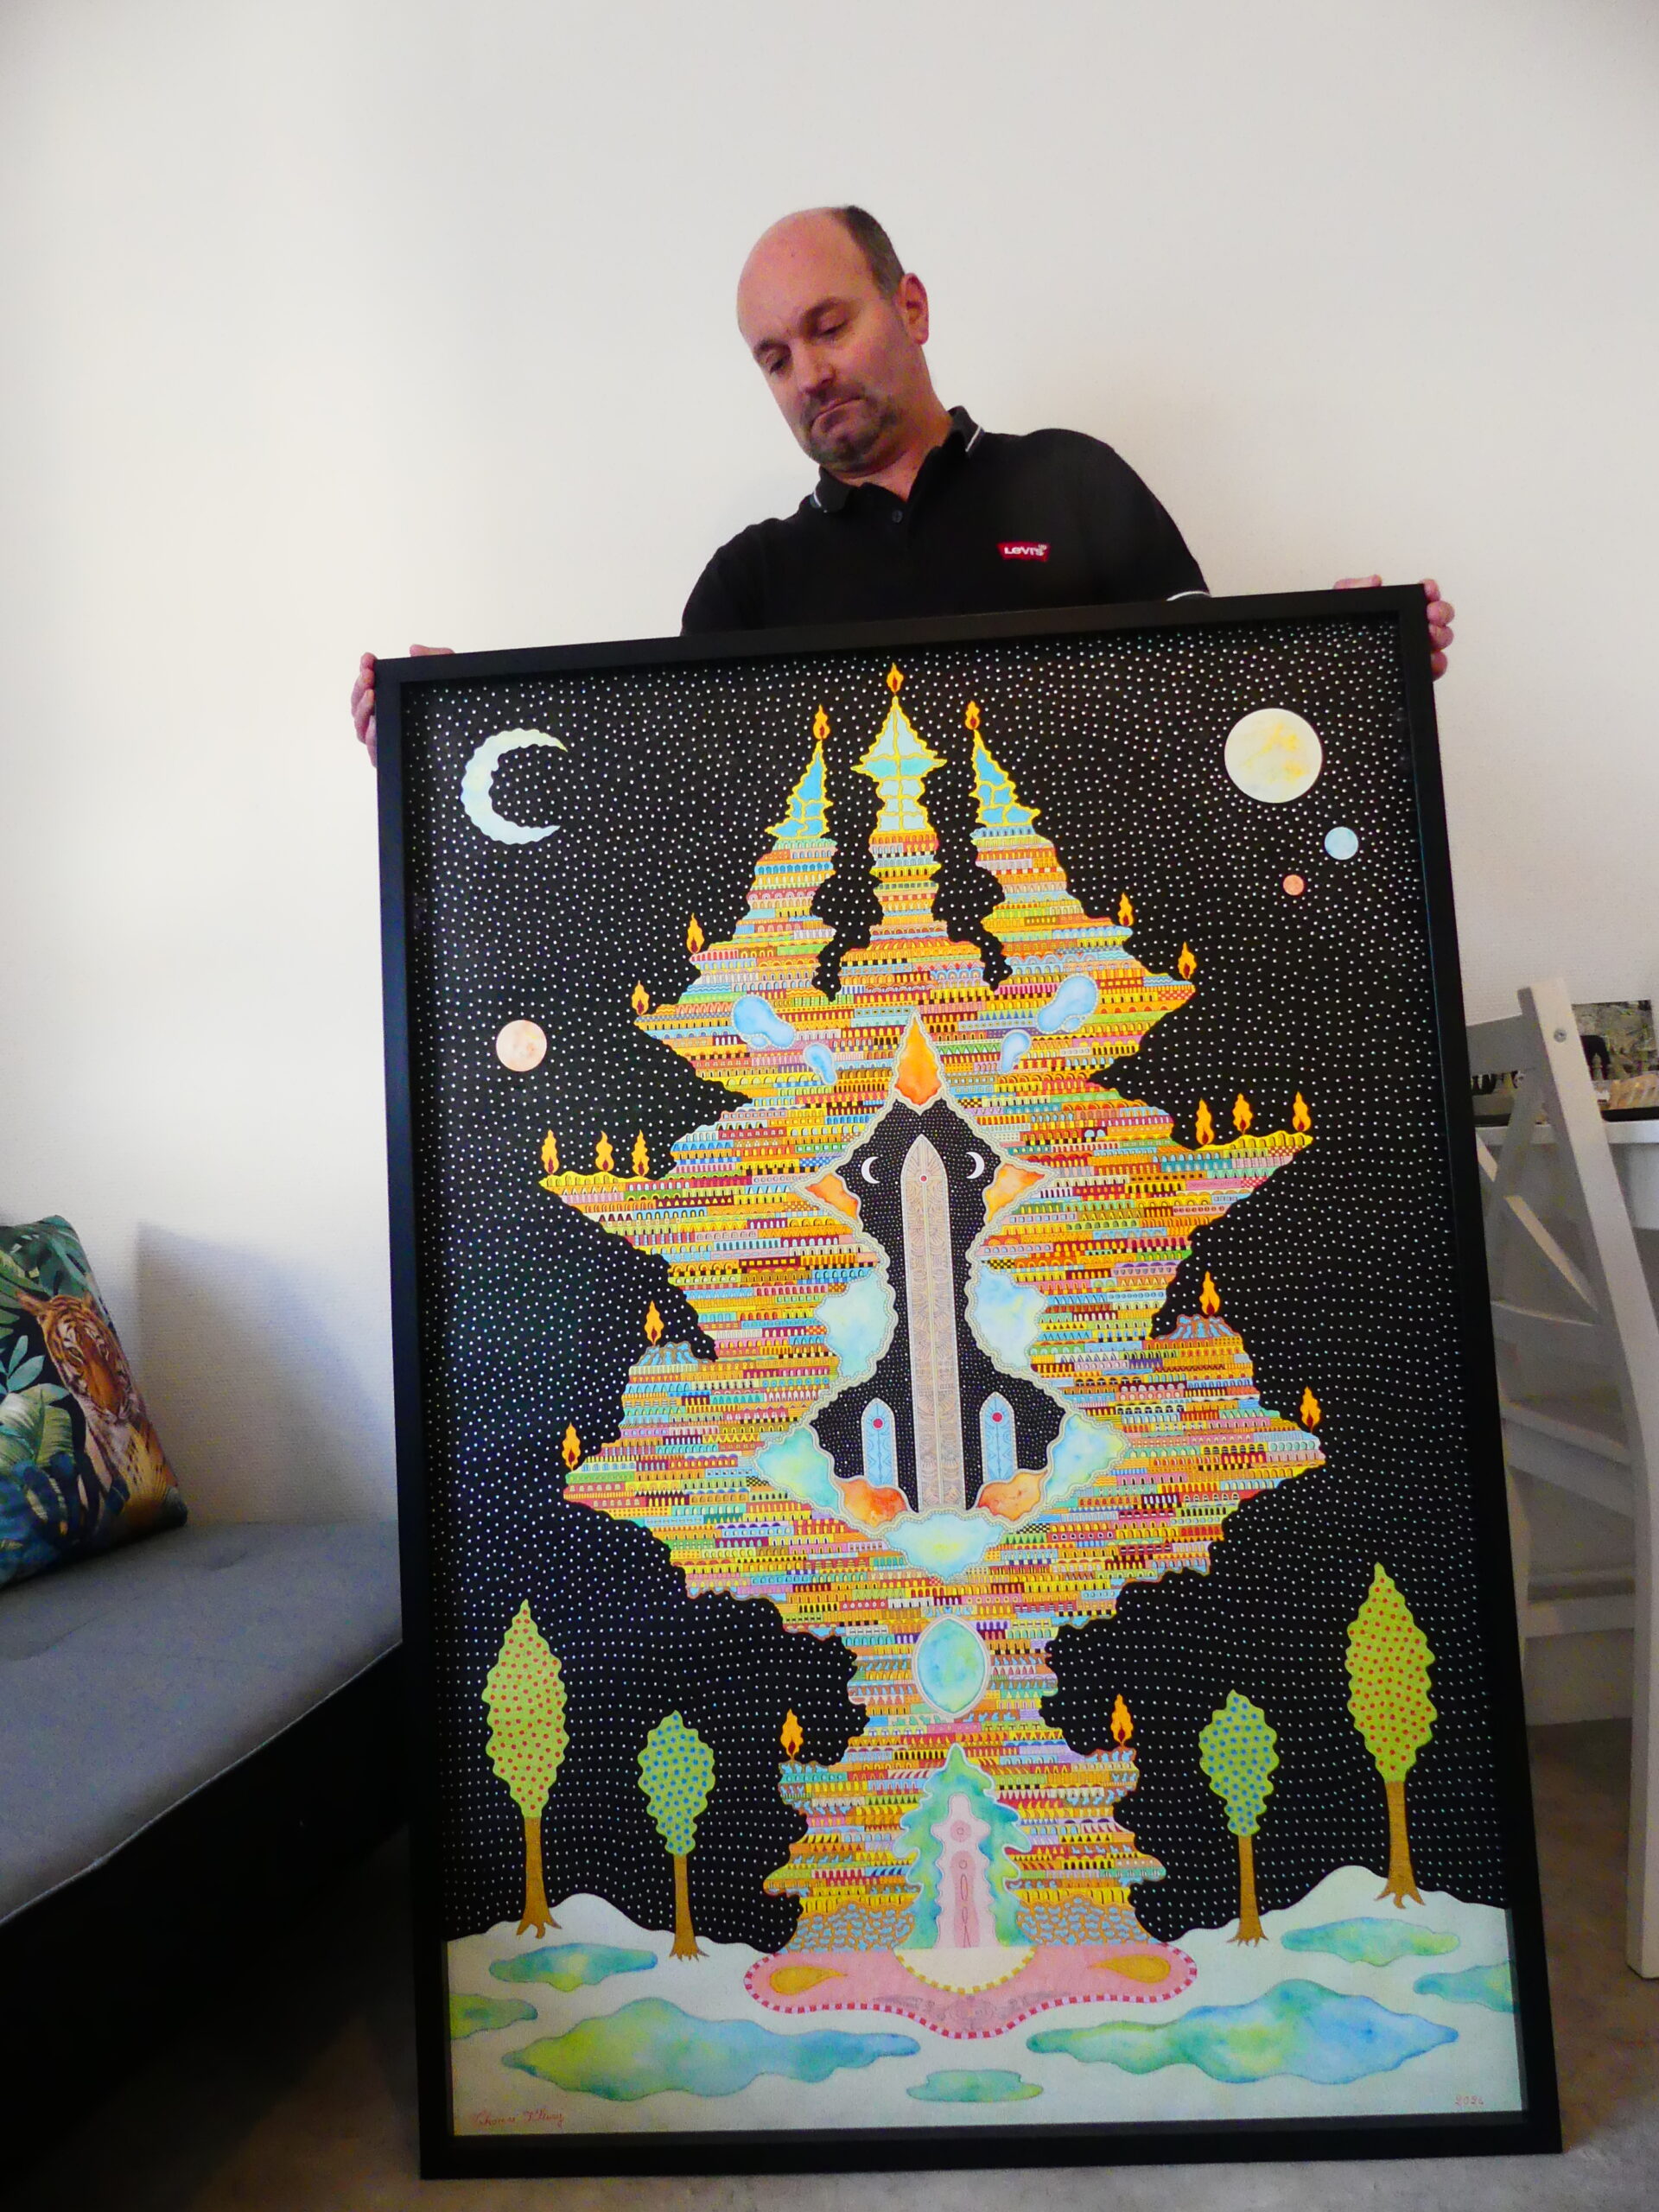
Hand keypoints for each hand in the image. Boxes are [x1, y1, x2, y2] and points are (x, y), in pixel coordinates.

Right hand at [351, 644, 454, 765]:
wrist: (480, 738)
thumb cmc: (461, 707)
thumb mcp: (450, 677)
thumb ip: (435, 659)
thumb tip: (414, 649)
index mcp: (394, 702)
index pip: (370, 686)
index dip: (364, 670)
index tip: (368, 658)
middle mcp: (387, 722)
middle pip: (359, 707)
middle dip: (359, 688)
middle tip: (368, 676)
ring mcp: (389, 741)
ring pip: (361, 728)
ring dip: (362, 710)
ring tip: (371, 695)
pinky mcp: (394, 761)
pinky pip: (373, 751)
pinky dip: (370, 737)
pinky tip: (375, 725)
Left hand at [1334, 576, 1455, 679]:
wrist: (1318, 674)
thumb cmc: (1331, 640)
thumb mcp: (1337, 610)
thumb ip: (1352, 590)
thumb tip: (1374, 581)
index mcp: (1395, 612)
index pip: (1421, 596)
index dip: (1429, 590)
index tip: (1428, 589)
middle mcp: (1407, 631)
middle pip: (1438, 618)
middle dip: (1441, 612)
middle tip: (1431, 614)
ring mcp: (1410, 654)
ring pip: (1439, 643)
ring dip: (1441, 636)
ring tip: (1430, 636)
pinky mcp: (1408, 676)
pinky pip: (1432, 671)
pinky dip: (1437, 665)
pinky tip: (1431, 661)